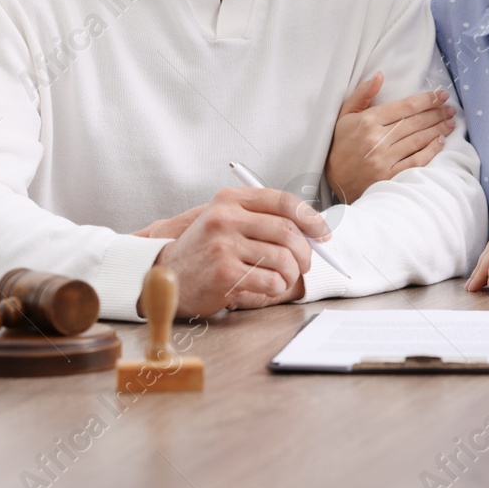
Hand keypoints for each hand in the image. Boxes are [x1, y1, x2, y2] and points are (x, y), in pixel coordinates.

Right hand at [140, 187, 331, 316]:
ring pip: (283, 258)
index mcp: (230, 200)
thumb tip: (314, 230)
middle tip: (306, 264)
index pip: (283, 201)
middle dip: (305, 252)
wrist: (164, 276)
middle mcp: (225, 217)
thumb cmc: (204, 251)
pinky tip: (268, 288)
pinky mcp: (223, 273)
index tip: (324, 234)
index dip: (311, 218)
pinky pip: (270, 281)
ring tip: (284, 279)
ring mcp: (223, 245)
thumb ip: (263, 220)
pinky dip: (277, 288)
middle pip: (288, 231)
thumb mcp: (227, 223)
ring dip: (292, 273)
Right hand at [325, 71, 456, 203]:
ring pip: (418, 140)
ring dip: (438, 129)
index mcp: (367, 121)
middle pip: (415, 122)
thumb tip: (380, 75)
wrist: (335, 181)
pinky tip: (440, 141)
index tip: (442, 95)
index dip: (427, 100)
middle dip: (437, 113)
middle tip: (450, 108)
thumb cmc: (341, 145)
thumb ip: (362, 94)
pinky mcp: (389, 177)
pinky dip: (430, 150)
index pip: (405, 106)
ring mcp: (384, 159)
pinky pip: (416, 161)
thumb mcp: (345, 115)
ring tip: (450, 122)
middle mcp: (377, 139)